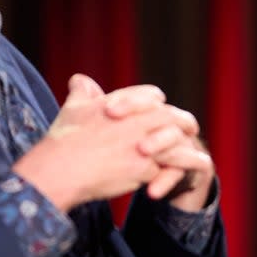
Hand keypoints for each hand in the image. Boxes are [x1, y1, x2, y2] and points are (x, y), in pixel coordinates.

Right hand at [15, 74, 212, 211]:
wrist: (59, 170)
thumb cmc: (64, 139)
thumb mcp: (74, 108)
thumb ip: (83, 92)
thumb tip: (80, 79)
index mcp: (124, 103)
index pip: (152, 96)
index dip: (158, 103)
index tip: (163, 107)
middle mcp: (137, 121)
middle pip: (172, 117)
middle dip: (184, 122)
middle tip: (191, 128)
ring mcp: (142, 145)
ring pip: (174, 145)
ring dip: (186, 150)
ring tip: (197, 157)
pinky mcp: (143, 169)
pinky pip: (165, 170)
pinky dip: (172, 174)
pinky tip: (179, 177)